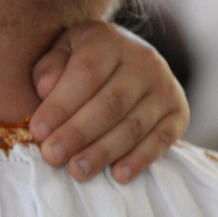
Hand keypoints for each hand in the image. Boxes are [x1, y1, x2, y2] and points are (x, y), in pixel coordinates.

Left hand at [29, 20, 189, 182]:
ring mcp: (165, 87)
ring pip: (133, 125)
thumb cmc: (84, 62)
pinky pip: (161, 140)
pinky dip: (140, 159)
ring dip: (104, 152)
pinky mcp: (178, 113)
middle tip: (53, 156)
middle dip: (78, 133)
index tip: (38, 131)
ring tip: (77, 171)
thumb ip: (49, 67)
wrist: (129, 60)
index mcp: (109, 41)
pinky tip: (118, 175)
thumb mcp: (62, 51)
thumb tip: (45, 89)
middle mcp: (143, 61)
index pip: (86, 74)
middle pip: (110, 103)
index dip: (61, 105)